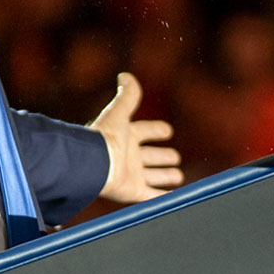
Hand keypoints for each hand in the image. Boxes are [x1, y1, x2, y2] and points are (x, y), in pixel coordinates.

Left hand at [90, 72, 182, 203]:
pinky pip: (152, 196)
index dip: (155, 130)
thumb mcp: (119, 112)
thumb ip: (127, 95)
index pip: (144, 131)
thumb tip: (125, 75)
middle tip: (175, 158)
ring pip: (153, 176)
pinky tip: (175, 196)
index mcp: (125, 137)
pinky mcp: (133, 192)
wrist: (95, 164)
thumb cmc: (106, 137)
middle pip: (150, 157)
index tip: (167, 131)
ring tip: (179, 177)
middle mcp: (129, 157)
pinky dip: (164, 197)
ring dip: (165, 176)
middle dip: (163, 157)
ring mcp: (131, 175)